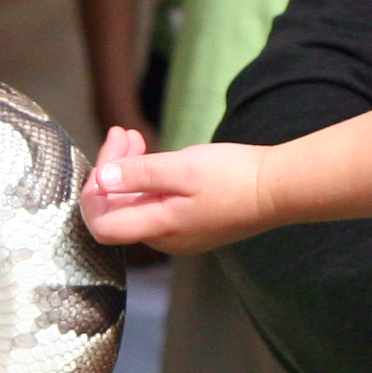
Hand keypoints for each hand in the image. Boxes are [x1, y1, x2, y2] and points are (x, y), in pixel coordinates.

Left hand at [81, 128, 271, 255]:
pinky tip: (152, 156)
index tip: (106, 156)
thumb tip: (100, 181)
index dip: (93, 193)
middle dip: (111, 170)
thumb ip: (138, 175)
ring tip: (133, 137)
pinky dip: (146, 179)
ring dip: (127, 171)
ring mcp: (177, 234)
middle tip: (123, 134)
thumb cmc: (233, 177)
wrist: (278, 190)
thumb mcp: (182, 168)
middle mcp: (164, 239)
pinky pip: (154, 205)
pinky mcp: (190, 224)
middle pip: (116, 210)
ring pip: (134, 205)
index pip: (101, 224)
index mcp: (159, 228)